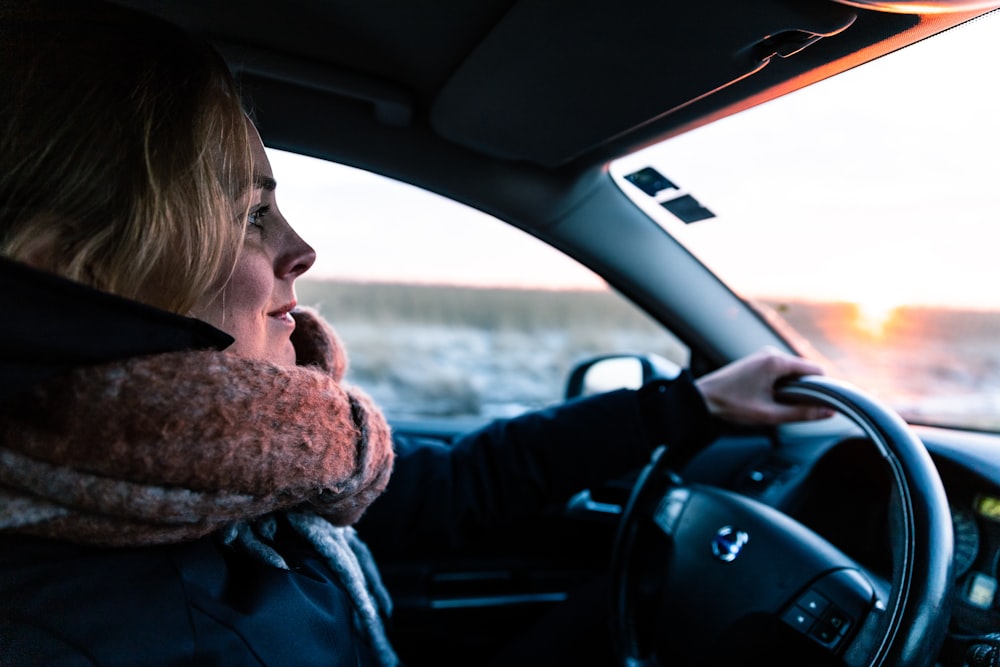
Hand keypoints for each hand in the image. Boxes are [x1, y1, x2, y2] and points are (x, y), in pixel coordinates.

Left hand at [694, 347, 834, 424]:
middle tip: (797, 410)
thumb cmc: (731, 405)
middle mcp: (771, 353)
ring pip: (793, 372)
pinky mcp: (757, 362)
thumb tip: (828, 413)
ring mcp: (763, 356)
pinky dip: (783, 385)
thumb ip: (802, 413)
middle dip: (807, 390)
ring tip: (780, 405)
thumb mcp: (769, 415)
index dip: (824, 388)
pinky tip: (772, 399)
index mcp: (776, 361)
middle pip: (805, 371)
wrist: (702, 399)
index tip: (824, 405)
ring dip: (794, 388)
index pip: (815, 370)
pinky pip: (781, 372)